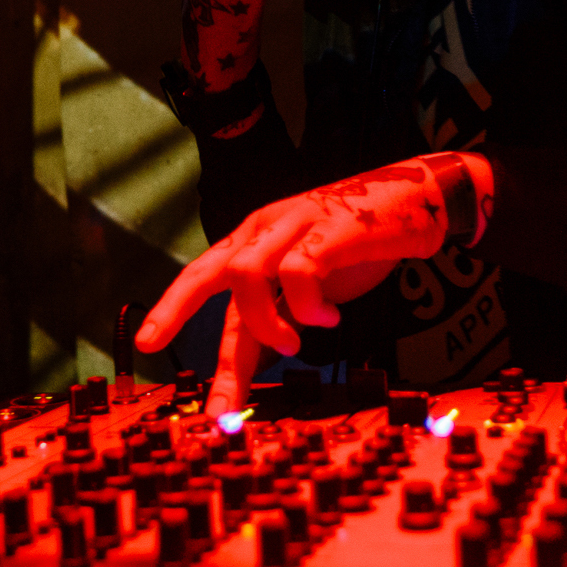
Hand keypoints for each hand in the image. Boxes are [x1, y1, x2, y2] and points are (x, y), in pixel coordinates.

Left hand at [135, 153, 490, 414]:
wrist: (419, 197)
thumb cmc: (359, 243)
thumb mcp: (311, 283)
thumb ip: (279, 316)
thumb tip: (249, 369)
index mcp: (255, 240)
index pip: (203, 277)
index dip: (172, 309)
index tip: (147, 345)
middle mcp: (266, 229)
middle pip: (208, 271)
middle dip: (176, 309)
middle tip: (154, 342)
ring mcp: (296, 224)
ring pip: (247, 276)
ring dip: (266, 323)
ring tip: (295, 345)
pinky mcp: (331, 229)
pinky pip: (300, 272)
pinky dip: (309, 308)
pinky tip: (330, 320)